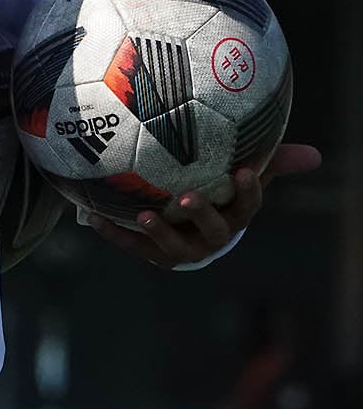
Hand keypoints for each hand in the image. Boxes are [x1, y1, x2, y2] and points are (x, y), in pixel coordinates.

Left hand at [85, 142, 321, 269]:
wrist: (190, 229)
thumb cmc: (221, 193)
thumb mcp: (242, 175)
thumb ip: (272, 161)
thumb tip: (315, 154)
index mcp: (233, 216)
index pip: (247, 207)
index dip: (248, 192)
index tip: (242, 170)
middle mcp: (209, 237)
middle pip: (211, 231)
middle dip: (201, 215)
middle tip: (186, 197)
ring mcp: (180, 249)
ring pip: (172, 247)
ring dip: (158, 231)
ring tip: (146, 214)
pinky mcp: (151, 253)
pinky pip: (131, 245)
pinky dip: (114, 232)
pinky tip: (94, 218)